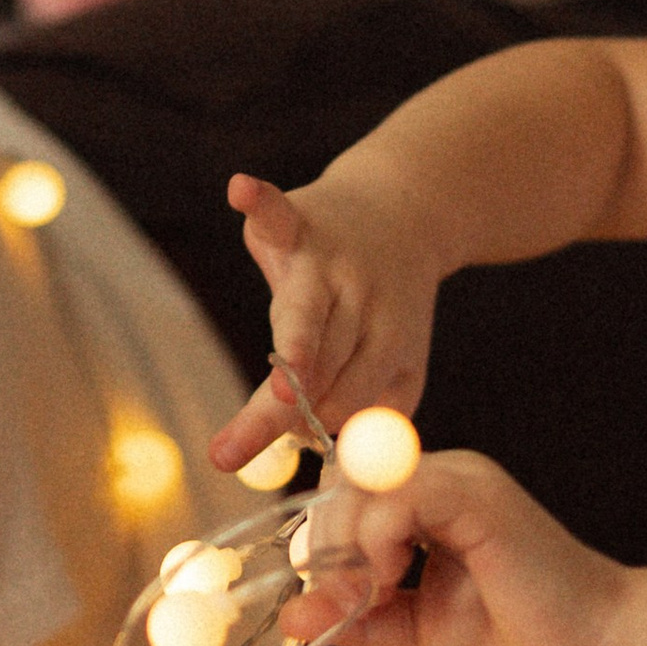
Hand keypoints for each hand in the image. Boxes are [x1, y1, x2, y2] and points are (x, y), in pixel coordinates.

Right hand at [209, 167, 447, 472]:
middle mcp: (361, 302)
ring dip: (297, 338)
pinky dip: (259, 201)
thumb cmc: (389, 306)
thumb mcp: (400, 364)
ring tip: (286, 373)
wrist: (406, 210)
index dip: (322, 416)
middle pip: (326, 361)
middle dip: (301, 397)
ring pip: (305, 307)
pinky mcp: (299, 220)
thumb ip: (367, 412)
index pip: (349, 393)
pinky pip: (278, 211)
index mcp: (387, 342)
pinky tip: (241, 191)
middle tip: (285, 423)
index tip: (295, 429)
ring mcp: (328, 260)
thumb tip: (315, 454)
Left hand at [279, 448, 627, 645]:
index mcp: (430, 497)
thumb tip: (291, 619)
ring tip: (372, 597)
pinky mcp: (474, 494)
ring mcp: (461, 477)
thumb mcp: (417, 626)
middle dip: (322, 544)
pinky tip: (392, 583)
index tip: (334, 599)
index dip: (322, 538)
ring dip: (344, 548)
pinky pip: (393, 498)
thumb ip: (358, 617)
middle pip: (340, 477)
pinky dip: (374, 544)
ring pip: (358, 483)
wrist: (595, 645)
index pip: (345, 488)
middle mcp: (443, 474)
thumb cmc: (520, 635)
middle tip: (344, 602)